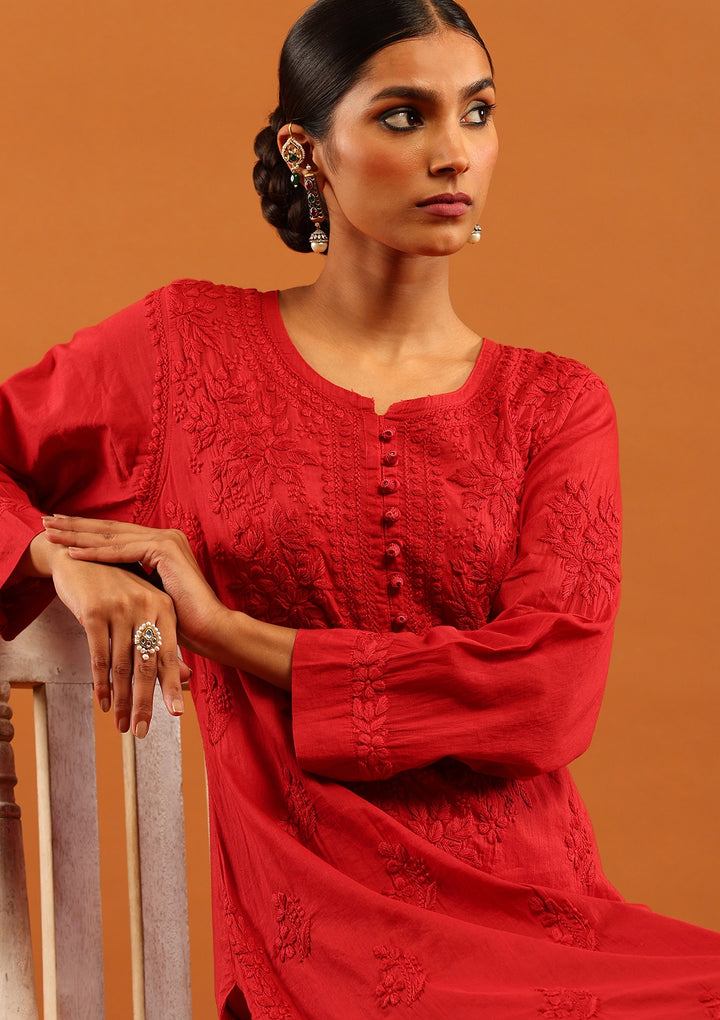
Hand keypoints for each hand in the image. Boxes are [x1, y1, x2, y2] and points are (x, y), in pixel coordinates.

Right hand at [30, 531, 188, 736]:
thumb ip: (166, 642)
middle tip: (142, 730)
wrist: (80, 557)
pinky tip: (103, 702)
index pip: (169, 653)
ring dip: (123, 699)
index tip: (176, 713)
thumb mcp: (145, 608)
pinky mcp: (94, 612)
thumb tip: (188, 677)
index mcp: (164, 607)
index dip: (172, 685)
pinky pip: (98, 656)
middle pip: (147, 664)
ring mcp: (120, 609)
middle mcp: (146, 607)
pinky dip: (101, 683)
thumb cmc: (116, 587)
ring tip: (122, 724)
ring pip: (123, 665)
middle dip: (146, 701)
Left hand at [41, 513, 296, 693]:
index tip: (61, 529)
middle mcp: (165, 535)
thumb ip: (134, 579)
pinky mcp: (164, 549)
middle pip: (111, 529)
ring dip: (78, 534)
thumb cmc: (183, 619)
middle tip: (47, 520)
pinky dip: (95, 552)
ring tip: (52, 532)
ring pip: (112, 536)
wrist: (210, 628)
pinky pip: (121, 551)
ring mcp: (166, 539)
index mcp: (163, 544)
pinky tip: (73, 552)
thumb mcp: (150, 594)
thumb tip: (108, 579)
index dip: (88, 531)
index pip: (117, 534)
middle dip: (76, 526)